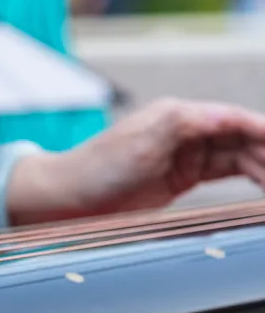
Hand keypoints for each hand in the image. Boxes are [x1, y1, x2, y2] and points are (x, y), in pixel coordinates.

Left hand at [6, 98, 264, 225]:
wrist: (66, 198)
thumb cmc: (96, 168)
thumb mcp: (140, 144)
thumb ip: (183, 125)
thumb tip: (228, 114)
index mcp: (177, 115)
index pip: (235, 119)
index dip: (263, 131)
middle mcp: (185, 129)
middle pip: (243, 138)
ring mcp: (185, 154)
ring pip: (239, 157)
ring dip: (263, 168)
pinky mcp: (181, 177)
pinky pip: (226, 173)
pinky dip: (250, 179)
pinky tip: (263, 188)